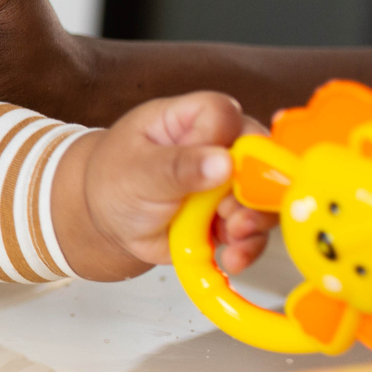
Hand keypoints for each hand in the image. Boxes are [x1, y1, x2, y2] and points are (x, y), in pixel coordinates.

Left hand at [56, 91, 273, 281]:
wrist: (107, 222)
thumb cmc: (115, 181)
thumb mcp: (137, 171)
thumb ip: (178, 166)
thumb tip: (223, 161)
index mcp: (190, 118)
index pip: (225, 114)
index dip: (227, 140)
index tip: (219, 168)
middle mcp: (218, 145)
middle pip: (259, 156)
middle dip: (252, 189)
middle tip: (231, 213)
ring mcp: (229, 182)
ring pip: (263, 197)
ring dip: (254, 221)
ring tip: (233, 236)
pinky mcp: (232, 215)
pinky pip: (253, 230)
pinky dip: (247, 246)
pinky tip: (232, 258)